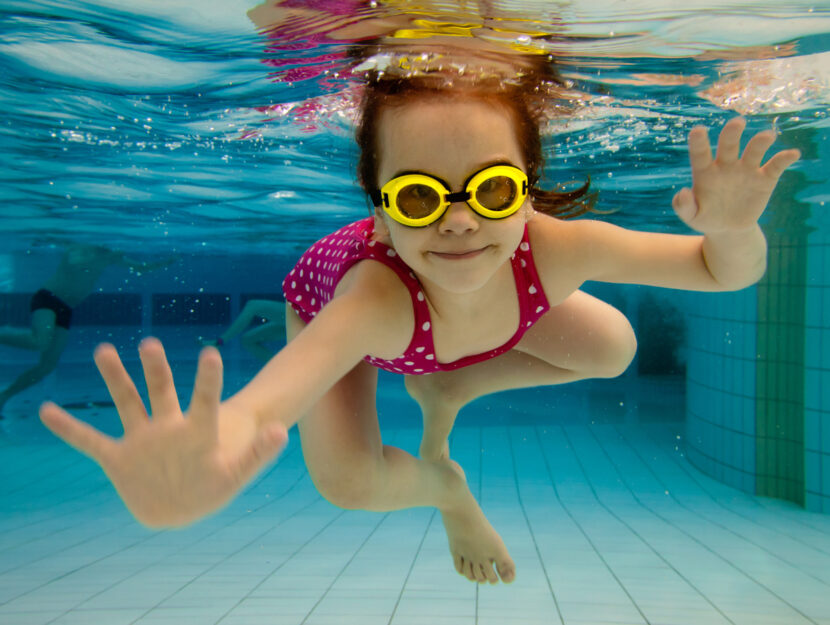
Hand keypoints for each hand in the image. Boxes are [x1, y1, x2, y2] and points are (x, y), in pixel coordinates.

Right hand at [39, 338, 287, 527]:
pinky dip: (69, 429)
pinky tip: (47, 411)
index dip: (207, 380)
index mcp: (196, 432)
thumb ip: (257, 455)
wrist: (182, 506)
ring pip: (126, 403)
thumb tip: (280, 430)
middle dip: (155, 369)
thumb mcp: (237, 474)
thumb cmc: (212, 488)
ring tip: (104, 349)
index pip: (203, 401)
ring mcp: (140, 441)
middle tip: (150, 343)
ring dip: (115, 379)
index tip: (209, 353)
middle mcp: (166, 428)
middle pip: (160, 392)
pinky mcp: (118, 459)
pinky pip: (89, 442)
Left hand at [672, 117, 800, 233]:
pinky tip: (792, 154)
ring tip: (767, 136)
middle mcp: (726, 165)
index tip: (698, 130)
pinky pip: (775, 165)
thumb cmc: (706, 218)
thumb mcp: (692, 216)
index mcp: (705, 171)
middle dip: (732, 132)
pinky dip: (784, 158)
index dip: (699, 142)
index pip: (700, 153)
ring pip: (754, 150)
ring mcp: (746, 170)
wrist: (729, 229)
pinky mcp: (764, 179)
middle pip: (729, 144)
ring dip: (761, 142)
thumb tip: (682, 192)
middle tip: (738, 122)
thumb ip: (684, 206)